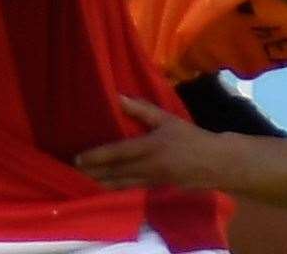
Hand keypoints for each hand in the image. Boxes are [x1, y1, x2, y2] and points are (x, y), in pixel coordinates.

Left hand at [75, 96, 227, 189]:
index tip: (78, 159)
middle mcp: (147, 167)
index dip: (96, 157)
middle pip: (113, 173)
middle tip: (71, 173)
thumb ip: (142, 110)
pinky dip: (114, 189)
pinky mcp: (154, 189)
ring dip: (99, 184)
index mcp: (150, 148)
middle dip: (92, 174)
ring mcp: (150, 181)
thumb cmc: (191, 138)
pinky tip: (103, 189)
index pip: (117, 153)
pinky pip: (129, 189)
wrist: (215, 164)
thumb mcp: (167, 120)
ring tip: (81, 182)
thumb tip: (118, 97)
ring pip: (119, 185)